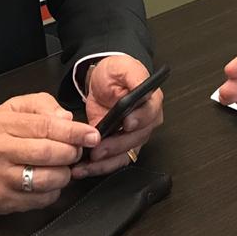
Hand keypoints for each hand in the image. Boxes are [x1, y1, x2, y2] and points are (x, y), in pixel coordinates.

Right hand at [0, 92, 97, 214]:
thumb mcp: (7, 110)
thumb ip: (39, 105)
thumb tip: (66, 117)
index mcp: (2, 124)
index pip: (46, 126)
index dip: (74, 132)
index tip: (92, 134)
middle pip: (49, 153)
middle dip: (72, 153)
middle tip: (78, 151)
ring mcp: (1, 179)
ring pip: (47, 179)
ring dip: (65, 174)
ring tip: (63, 167)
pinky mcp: (3, 202)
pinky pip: (40, 200)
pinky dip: (53, 192)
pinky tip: (49, 182)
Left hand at [72, 55, 164, 178]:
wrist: (102, 82)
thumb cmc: (115, 73)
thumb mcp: (123, 67)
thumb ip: (135, 76)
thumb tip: (143, 88)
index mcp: (151, 101)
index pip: (151, 113)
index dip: (140, 120)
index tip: (126, 124)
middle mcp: (146, 122)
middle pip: (137, 138)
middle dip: (116, 145)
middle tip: (98, 149)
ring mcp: (133, 136)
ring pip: (125, 154)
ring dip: (106, 162)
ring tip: (87, 164)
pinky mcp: (119, 146)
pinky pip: (114, 161)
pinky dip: (100, 167)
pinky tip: (85, 168)